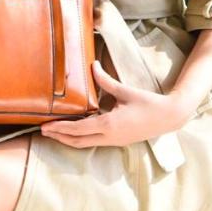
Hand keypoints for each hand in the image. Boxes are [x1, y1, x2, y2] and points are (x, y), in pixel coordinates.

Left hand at [39, 59, 189, 147]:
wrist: (168, 117)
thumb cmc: (147, 103)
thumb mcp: (124, 90)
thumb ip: (105, 81)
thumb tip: (92, 66)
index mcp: (109, 124)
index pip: (78, 129)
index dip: (60, 128)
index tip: (46, 126)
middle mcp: (109, 136)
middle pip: (77, 142)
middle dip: (59, 137)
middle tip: (43, 131)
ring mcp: (114, 141)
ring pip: (85, 144)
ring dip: (69, 139)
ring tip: (55, 133)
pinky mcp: (118, 141)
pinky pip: (94, 142)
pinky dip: (81, 139)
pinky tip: (75, 132)